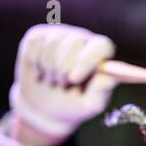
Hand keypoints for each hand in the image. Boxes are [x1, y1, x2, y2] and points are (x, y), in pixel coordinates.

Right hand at [9, 23, 115, 143]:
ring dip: (49, 69)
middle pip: (74, 42)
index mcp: (102, 54)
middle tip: (63, 85)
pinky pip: (34, 43)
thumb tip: (111, 76)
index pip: (101, 46)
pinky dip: (35, 63)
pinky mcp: (39, 36)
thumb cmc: (76, 105)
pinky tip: (40, 72)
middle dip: (64, 69)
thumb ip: (102, 90)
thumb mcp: (91, 104)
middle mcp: (83, 40)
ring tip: (53, 81)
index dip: (86, 60)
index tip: (74, 79)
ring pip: (52, 43)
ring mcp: (61, 35)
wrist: (46, 109)